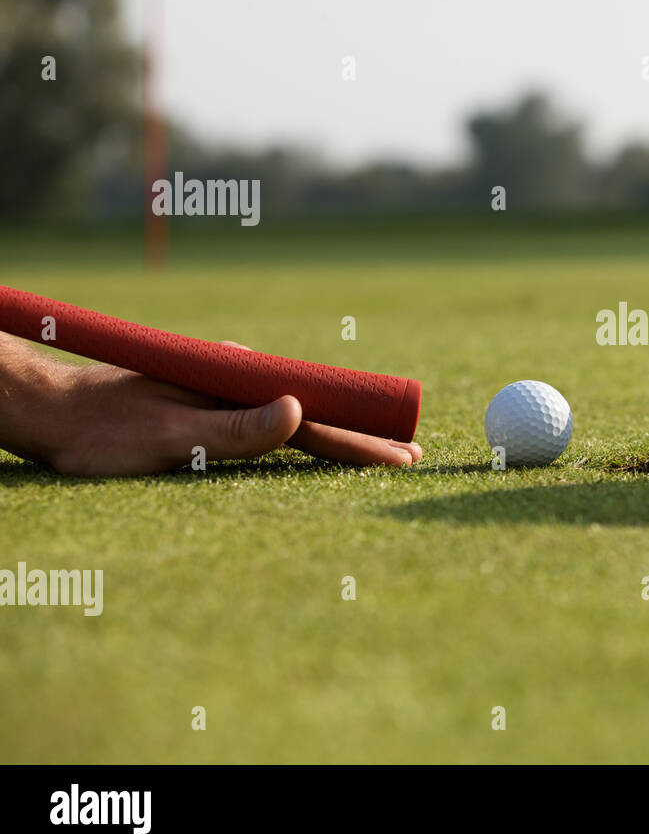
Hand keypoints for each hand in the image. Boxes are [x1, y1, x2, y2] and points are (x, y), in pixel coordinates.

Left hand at [0, 335, 421, 475]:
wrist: (52, 411)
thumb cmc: (100, 433)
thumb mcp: (166, 439)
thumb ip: (234, 429)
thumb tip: (300, 412)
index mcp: (237, 384)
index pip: (314, 420)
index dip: (362, 441)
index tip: (404, 454)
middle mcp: (239, 379)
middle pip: (316, 412)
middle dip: (365, 435)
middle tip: (412, 452)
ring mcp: (228, 387)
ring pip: (299, 412)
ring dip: (341, 431)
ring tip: (378, 446)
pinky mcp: (213, 398)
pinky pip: (274, 415)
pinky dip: (309, 428)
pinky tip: (319, 434)